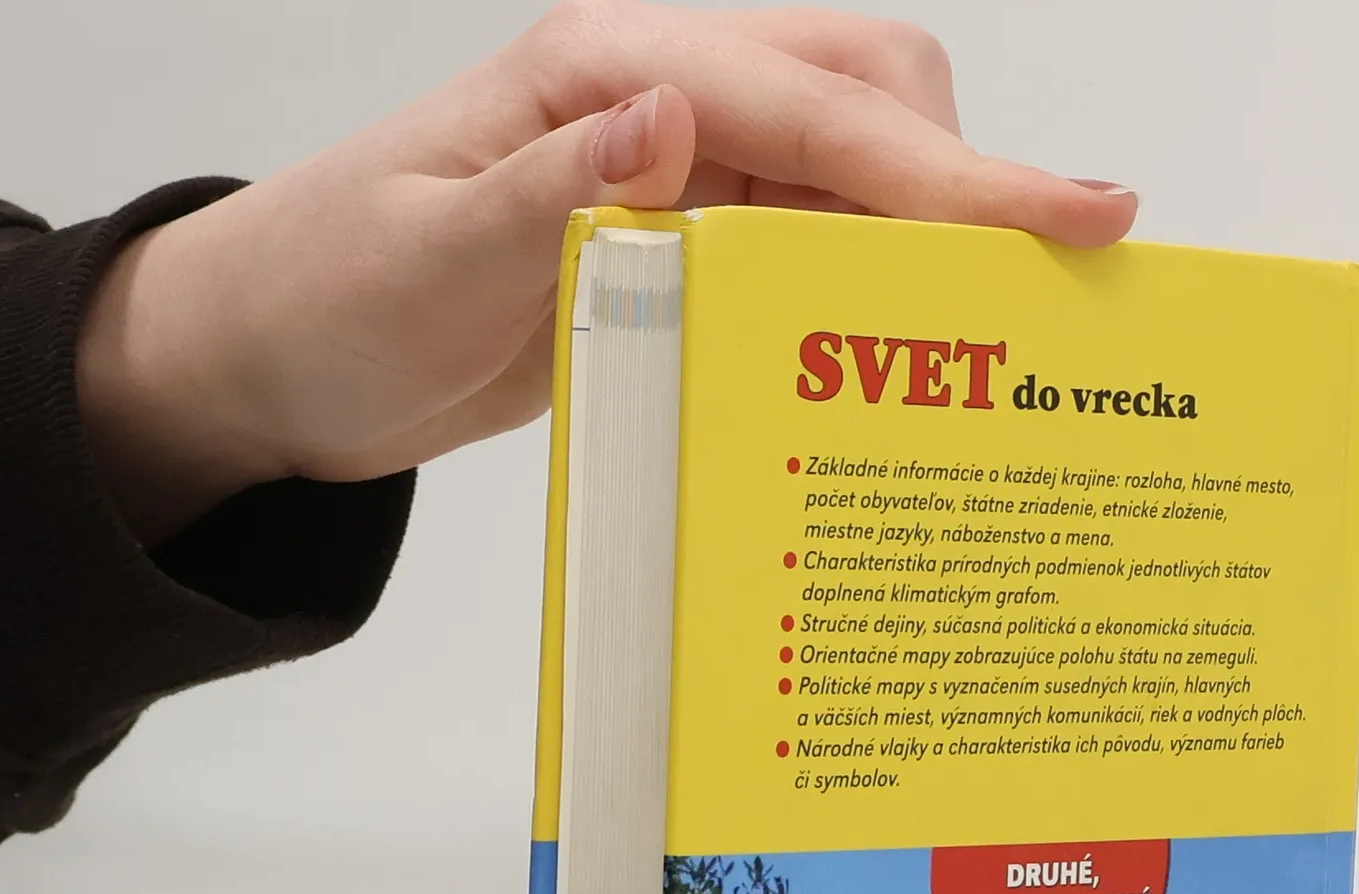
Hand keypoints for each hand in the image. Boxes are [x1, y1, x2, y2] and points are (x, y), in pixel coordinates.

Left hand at [75, 2, 1135, 543]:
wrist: (277, 358)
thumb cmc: (329, 294)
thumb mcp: (428, 248)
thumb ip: (558, 182)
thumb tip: (678, 113)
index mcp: (607, 70)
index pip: (817, 106)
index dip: (954, 171)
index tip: (1081, 214)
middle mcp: (663, 101)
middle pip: (871, 99)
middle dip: (970, 186)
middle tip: (1056, 294)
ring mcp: (680, 169)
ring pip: (857, 173)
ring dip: (934, 240)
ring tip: (1010, 337)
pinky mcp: (682, 241)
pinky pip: (812, 244)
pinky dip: (875, 285)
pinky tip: (910, 349)